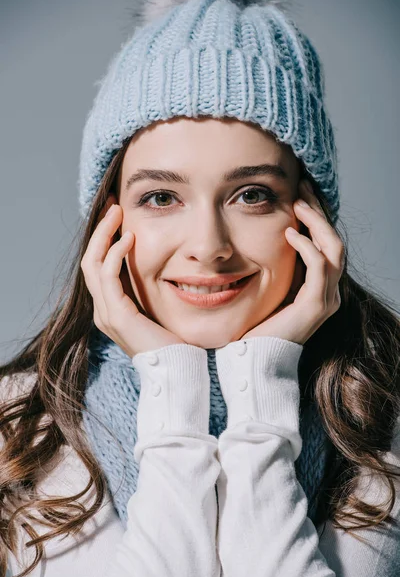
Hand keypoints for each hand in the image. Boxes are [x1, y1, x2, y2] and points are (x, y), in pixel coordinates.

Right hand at [80, 196, 186, 358]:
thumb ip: (152, 290)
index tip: (117, 215)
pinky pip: (108, 276)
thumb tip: (164, 264)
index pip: (98, 266)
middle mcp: (103, 311)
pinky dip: (115, 254)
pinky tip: (129, 238)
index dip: (104, 239)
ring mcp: (106, 314)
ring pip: (93, 264)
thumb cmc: (174, 341)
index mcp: (111, 309)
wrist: (178, 370)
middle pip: (90, 261)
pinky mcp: (117, 315)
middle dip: (100, 231)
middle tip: (114, 206)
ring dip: (104, 235)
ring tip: (118, 213)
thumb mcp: (159, 308)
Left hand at [241, 179, 344, 345]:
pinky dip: (307, 247)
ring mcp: (326, 299)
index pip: (326, 243)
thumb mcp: (272, 287)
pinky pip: (320, 268)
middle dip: (319, 212)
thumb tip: (274, 234)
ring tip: (298, 205)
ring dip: (316, 223)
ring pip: (334, 249)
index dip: (316, 216)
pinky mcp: (315, 306)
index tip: (300, 191)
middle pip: (335, 241)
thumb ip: (280, 266)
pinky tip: (289, 233)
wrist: (255, 358)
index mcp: (319, 287)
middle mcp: (329, 291)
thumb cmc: (258, 325)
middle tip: (301, 188)